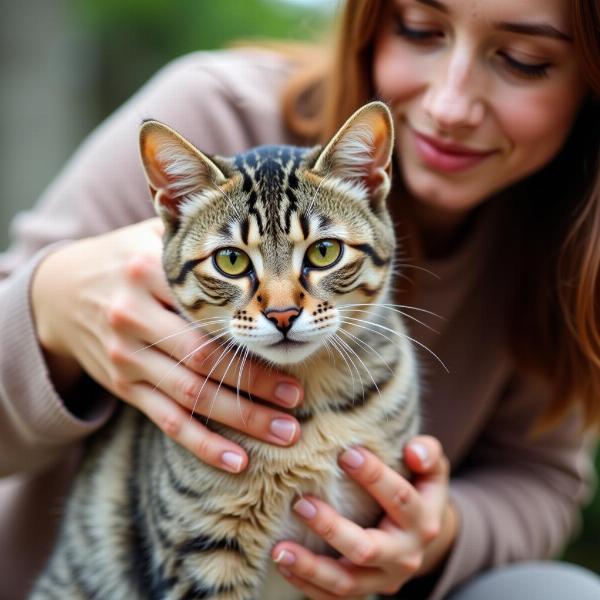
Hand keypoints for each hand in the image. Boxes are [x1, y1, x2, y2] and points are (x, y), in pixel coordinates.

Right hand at [32, 218, 302, 471]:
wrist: (60, 293)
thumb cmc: (124, 260)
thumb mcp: (151, 235)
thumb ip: (195, 234)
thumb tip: (262, 228)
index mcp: (147, 270)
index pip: (207, 305)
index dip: (251, 328)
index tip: (290, 341)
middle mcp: (133, 315)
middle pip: (205, 357)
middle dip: (256, 382)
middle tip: (297, 398)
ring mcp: (126, 356)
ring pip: (192, 395)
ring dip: (242, 418)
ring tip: (285, 432)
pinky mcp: (123, 386)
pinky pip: (167, 420)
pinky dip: (203, 444)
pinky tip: (238, 461)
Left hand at [271, 436, 456, 598]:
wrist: (422, 539)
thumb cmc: (418, 490)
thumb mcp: (431, 471)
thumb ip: (428, 452)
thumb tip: (414, 452)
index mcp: (423, 522)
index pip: (400, 499)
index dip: (374, 476)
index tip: (345, 454)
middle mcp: (404, 556)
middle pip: (367, 549)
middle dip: (332, 528)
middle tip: (301, 503)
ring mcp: (383, 580)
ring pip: (345, 583)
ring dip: (310, 567)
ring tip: (279, 548)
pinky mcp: (363, 593)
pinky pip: (332, 599)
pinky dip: (305, 583)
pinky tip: (283, 561)